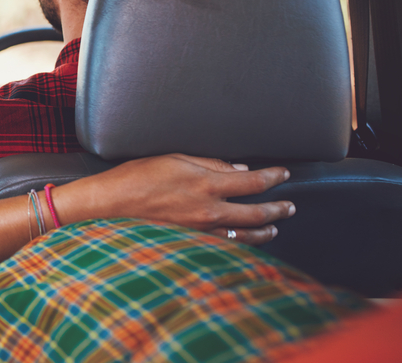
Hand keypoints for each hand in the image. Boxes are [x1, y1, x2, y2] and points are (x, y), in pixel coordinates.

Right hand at [64, 153, 294, 245]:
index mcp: (207, 184)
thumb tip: (238, 169)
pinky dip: (240, 241)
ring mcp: (202, 229)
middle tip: (290, 205)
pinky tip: (243, 239)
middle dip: (278, 209)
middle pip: (257, 212)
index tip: (284, 174)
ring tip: (274, 227)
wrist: (111, 204)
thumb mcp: (174, 158)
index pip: (254, 181)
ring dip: (264, 230)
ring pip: (244, 234)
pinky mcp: (191, 240)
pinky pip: (225, 243)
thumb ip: (210, 163)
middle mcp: (210, 210)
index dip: (274, 177)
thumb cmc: (137, 176)